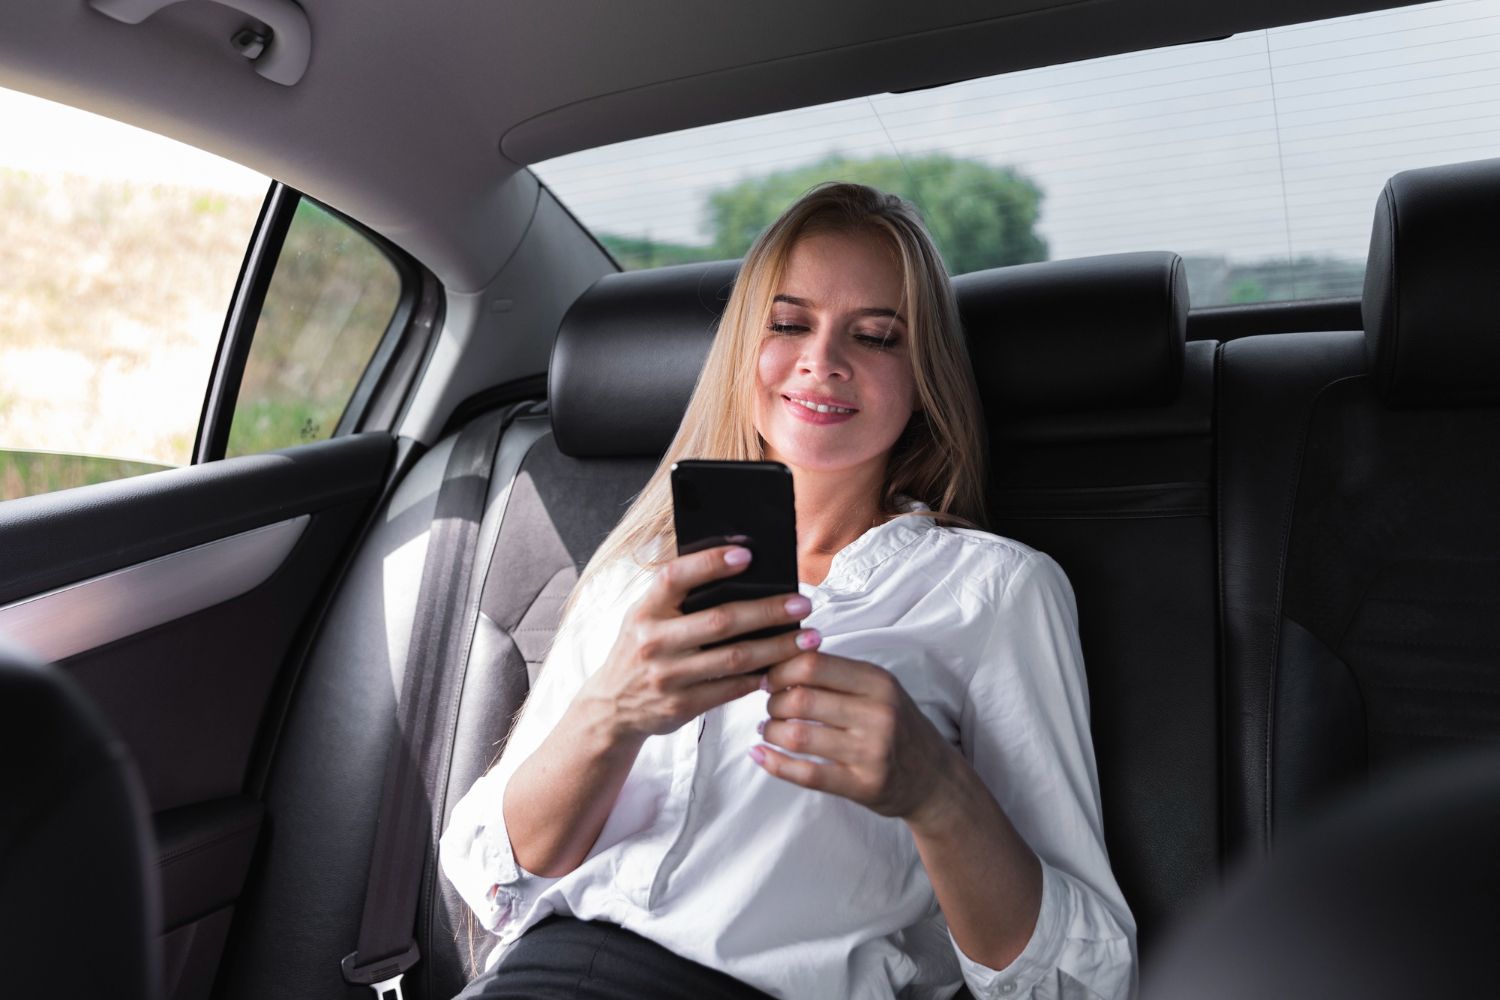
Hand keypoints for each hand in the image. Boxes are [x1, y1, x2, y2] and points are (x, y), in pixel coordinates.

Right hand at [578, 544, 820, 744]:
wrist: (612, 707)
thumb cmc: (640, 650)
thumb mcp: (644, 617)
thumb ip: (678, 596)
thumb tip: (736, 566)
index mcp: (644, 610)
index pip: (675, 577)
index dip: (710, 563)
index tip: (747, 554)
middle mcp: (653, 642)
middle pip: (720, 621)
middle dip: (768, 611)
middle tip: (802, 603)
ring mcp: (668, 676)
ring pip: (734, 658)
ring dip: (777, 647)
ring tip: (807, 638)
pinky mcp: (682, 705)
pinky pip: (731, 688)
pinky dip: (760, 677)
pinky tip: (783, 667)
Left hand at [752, 652, 957, 822]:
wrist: (934, 776)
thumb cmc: (897, 726)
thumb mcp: (879, 689)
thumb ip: (838, 674)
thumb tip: (781, 659)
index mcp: (878, 682)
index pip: (813, 665)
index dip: (780, 670)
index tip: (769, 679)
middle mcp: (878, 714)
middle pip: (801, 700)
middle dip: (772, 703)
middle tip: (769, 708)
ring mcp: (871, 752)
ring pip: (798, 737)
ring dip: (771, 732)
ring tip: (768, 730)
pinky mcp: (864, 785)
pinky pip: (807, 774)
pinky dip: (775, 764)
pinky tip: (761, 755)